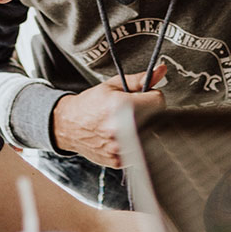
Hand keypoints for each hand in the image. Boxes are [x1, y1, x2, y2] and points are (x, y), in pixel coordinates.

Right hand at [51, 67, 165, 166]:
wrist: (69, 125)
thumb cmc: (90, 104)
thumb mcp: (112, 85)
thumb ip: (139, 79)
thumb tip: (161, 70)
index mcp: (121, 107)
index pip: (158, 101)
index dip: (151, 97)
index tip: (143, 97)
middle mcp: (121, 129)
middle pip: (155, 119)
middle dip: (147, 113)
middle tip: (131, 111)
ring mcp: (120, 148)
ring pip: (148, 136)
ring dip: (141, 129)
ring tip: (125, 123)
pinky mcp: (119, 161)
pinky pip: (138, 150)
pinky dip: (133, 143)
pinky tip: (120, 136)